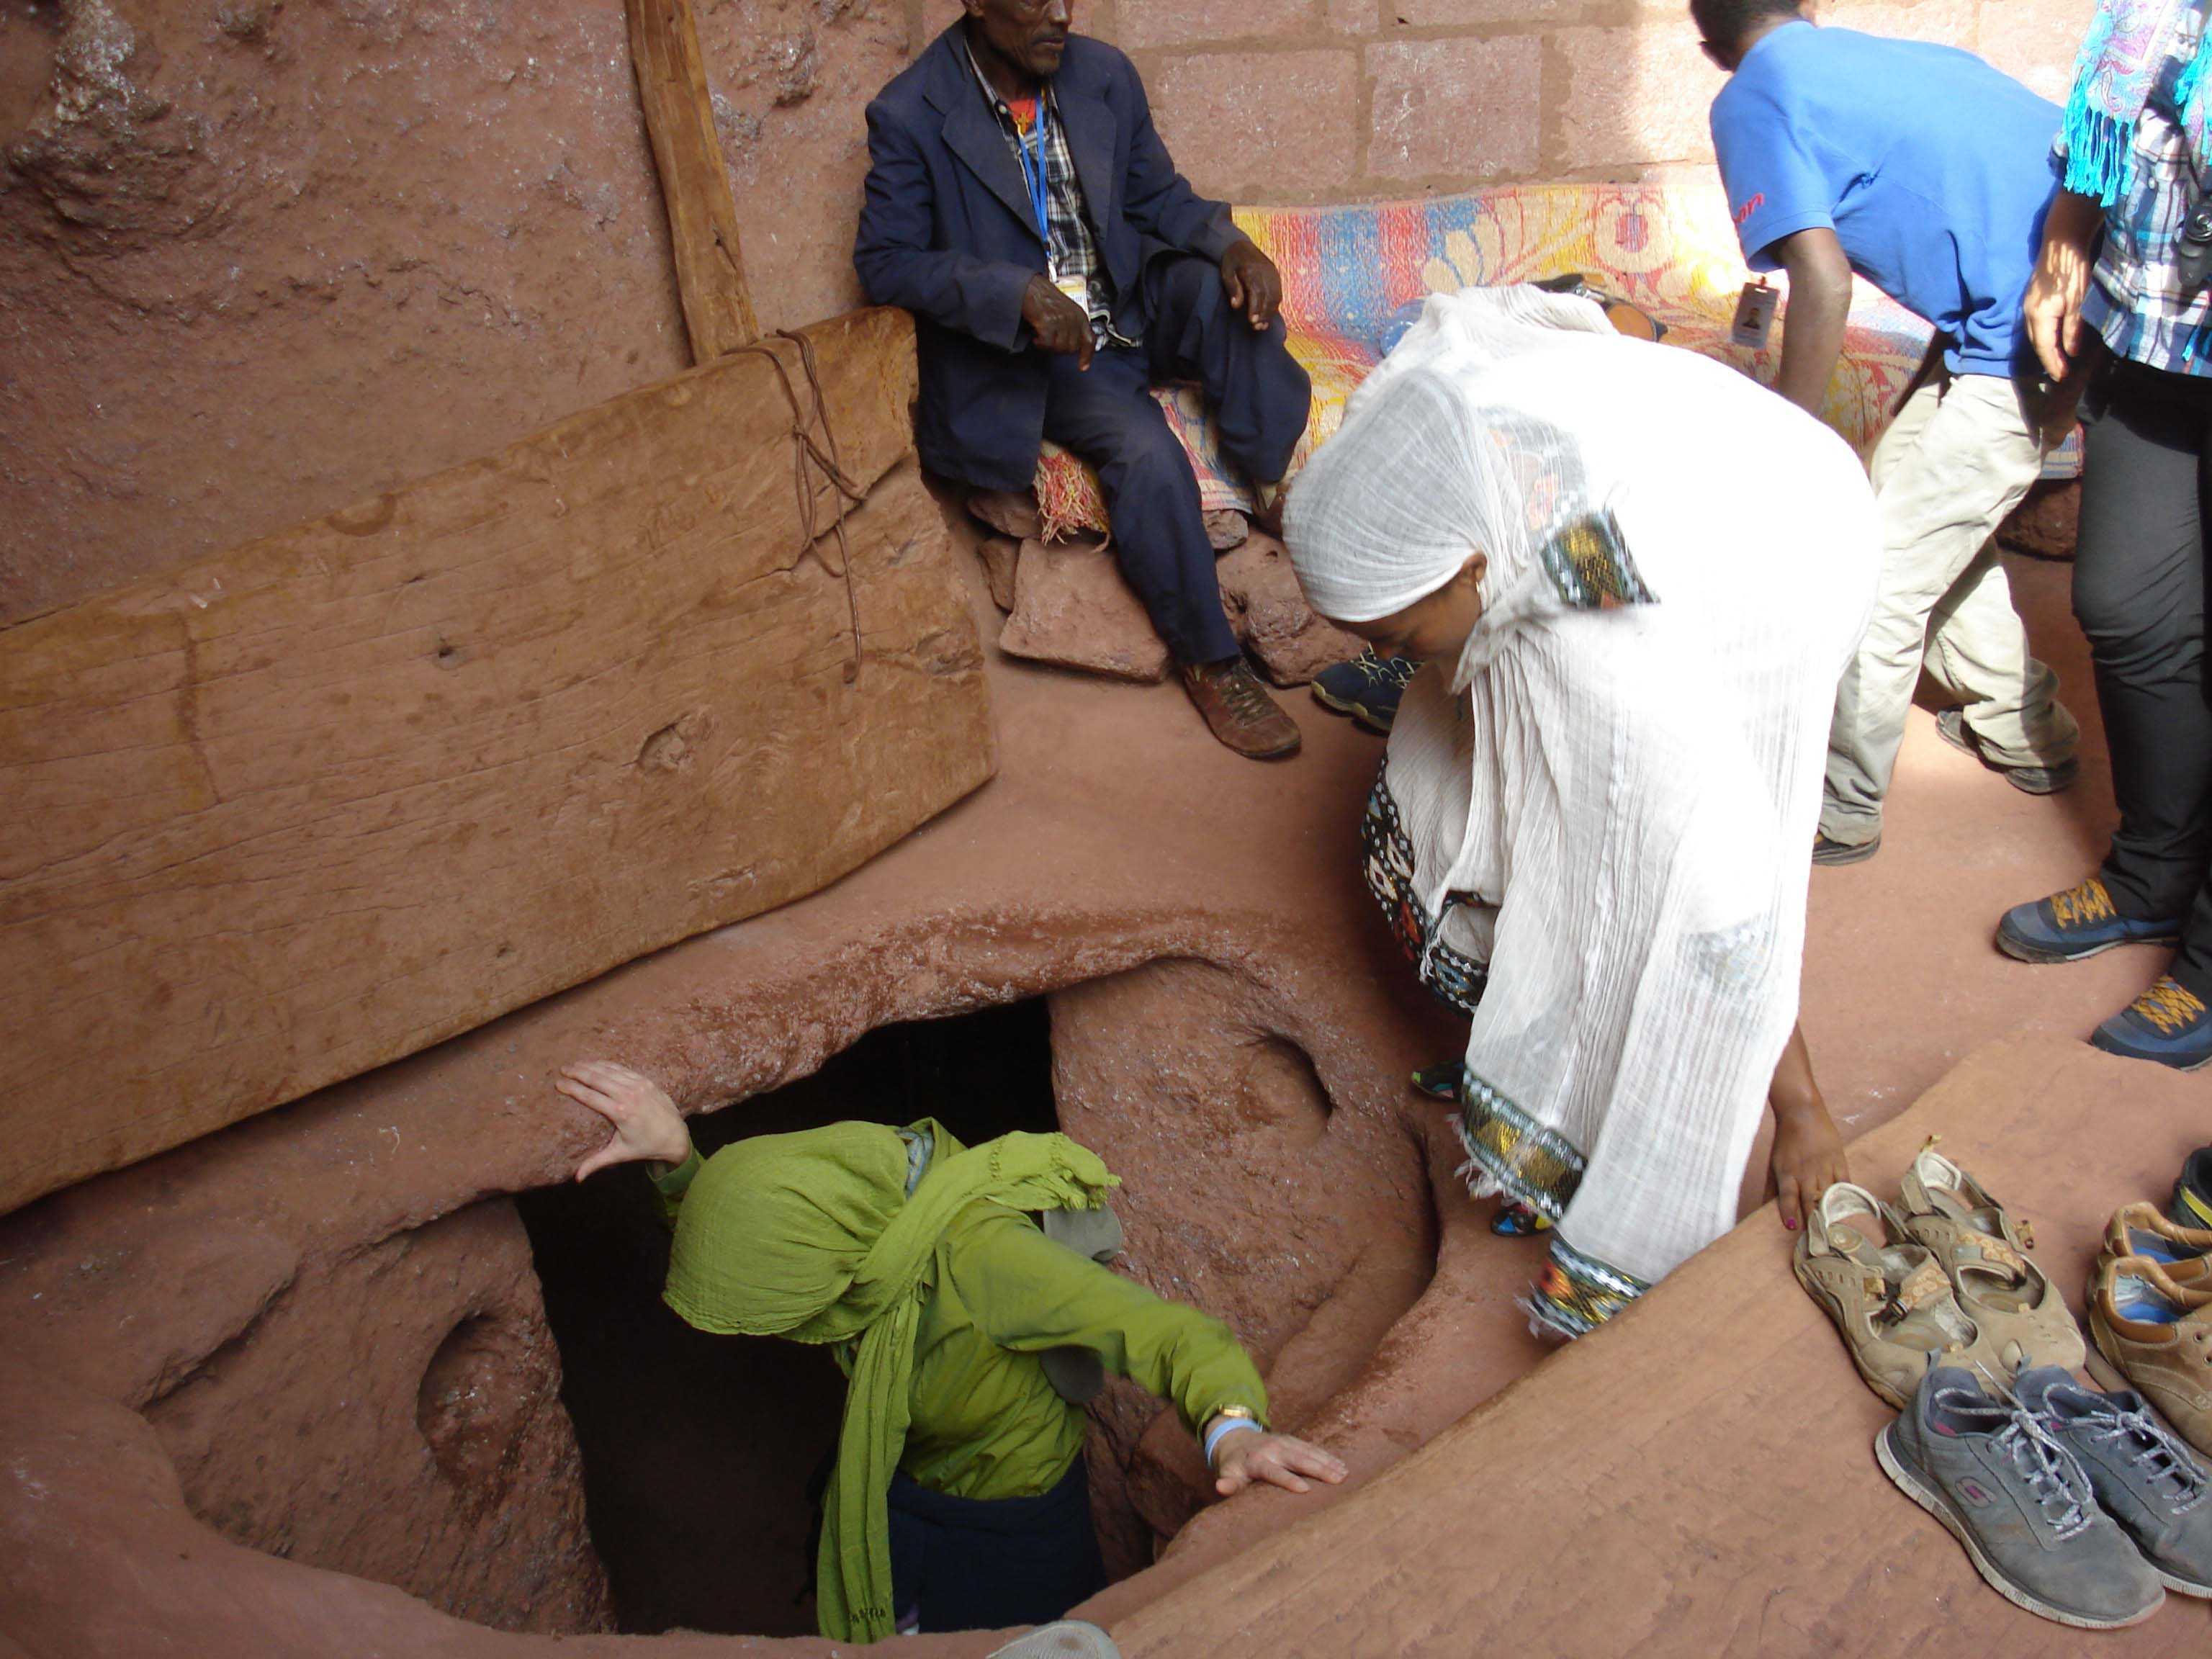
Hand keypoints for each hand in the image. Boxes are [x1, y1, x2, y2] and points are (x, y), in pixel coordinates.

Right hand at [557, 1060, 692, 1179]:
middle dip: (578, 1073)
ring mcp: (639, 1086)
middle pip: (598, 1079)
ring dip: (591, 1066)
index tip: (558, 1083)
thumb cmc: (645, 1146)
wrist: (675, 1136)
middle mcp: (629, 1096)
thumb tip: (577, 1178)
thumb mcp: (620, 1153)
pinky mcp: (646, 1081)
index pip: (590, 1096)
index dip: (573, 1088)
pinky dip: (608, 1065)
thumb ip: (597, 1162)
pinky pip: (623, 1069)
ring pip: (610, 1071)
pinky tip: (596, 1063)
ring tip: (575, 1064)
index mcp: (621, 1113)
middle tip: (563, 1069)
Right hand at [1020, 274, 1092, 368]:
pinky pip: (1047, 344)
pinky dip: (1040, 343)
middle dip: (1060, 349)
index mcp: (1080, 315)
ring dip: (1049, 346)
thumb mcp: (1067, 310)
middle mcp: (1073, 318)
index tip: (1083, 367)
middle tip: (1050, 341)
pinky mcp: (1048, 322)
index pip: (1089, 340)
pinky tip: (1036, 337)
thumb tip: (1074, 346)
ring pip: (1059, 347)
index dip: (1086, 356)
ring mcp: (1061, 320)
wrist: (1030, 287)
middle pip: (1071, 348)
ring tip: (1042, 337)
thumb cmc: (1046, 298)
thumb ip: (1073, 326)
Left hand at [1210, 1426, 1346, 1496]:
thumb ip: (1228, 1482)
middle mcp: (1273, 1450)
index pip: (1274, 1472)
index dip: (1288, 1480)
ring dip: (1327, 1462)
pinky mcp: (1292, 1440)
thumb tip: (1221, 1487)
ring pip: (1308, 1452)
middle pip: (1298, 1459)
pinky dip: (1326, 1456)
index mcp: (1257, 1461)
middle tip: (1338, 1479)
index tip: (1305, 1489)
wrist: (1236, 1437)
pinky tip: (1341, 1464)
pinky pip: (1311, 1448)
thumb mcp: (1227, 1473)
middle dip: (1318, 1469)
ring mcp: (1284, 1443)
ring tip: (1344, 1473)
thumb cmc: (1234, 1464)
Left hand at [1219, 239, 1281, 330]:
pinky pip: (1278, 292)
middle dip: (1264, 313)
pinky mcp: (1276, 274)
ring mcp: (1273, 273)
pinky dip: (1274, 305)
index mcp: (1252, 270)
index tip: (1252, 321)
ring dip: (1271, 312)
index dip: (1256, 308)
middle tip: (1258, 328)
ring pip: (1276, 296)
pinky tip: (1268, 315)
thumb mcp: (1227, 273)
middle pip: (1269, 296)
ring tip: (1263, 325)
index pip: (1257, 292)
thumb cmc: (1231, 261)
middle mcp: (1266, 271)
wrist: (1240, 244)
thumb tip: (1236, 306)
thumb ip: (1233, 289)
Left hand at [1769, 1098, 1847, 1233]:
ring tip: (1834, 1230)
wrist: (1802, 1113)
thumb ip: (1773, 1188)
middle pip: (1810, 1202)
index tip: (1792, 1229)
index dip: (1790, 1214)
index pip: (1787, 1199)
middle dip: (1812, 1220)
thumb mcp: (1774, 1164)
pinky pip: (1845, 1184)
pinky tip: (1849, 1210)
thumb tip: (1764, 1209)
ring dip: (1830, 1213)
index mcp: (1787, 1173)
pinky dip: (1846, 1198)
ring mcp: (1824, 1167)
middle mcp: (1805, 1173)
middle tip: (1817, 1238)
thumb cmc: (1786, 1141)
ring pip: (1828, 1196)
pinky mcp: (1839, 1161)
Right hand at [2025, 190, 2100, 382]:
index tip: (2062, 377)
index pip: (2045, 347)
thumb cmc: (2072, 271)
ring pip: (2035, 335)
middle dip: (2048, 359)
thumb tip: (2071, 352)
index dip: (2054, 363)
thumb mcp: (2077, 302)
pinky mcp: (2032, 300)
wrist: (2061, 244)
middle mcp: (2029, 314)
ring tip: (2056, 359)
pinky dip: (2043, 336)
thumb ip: (2072, 329)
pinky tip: (2052, 339)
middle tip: (2060, 373)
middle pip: (2037, 343)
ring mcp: (2028, 306)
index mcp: (2040, 316)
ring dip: (2044, 349)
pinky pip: (2035, 325)